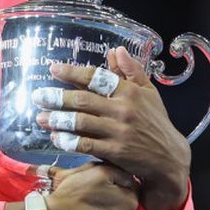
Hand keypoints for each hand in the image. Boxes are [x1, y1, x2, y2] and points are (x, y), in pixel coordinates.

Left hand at [34, 47, 190, 209]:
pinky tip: (56, 137)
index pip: (96, 78)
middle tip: (39, 96)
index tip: (53, 69)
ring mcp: (118, 131)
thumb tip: (116, 50)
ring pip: (81, 122)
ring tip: (41, 118)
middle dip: (57, 97)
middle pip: (83, 100)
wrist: (169, 158)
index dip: (73, 72)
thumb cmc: (156, 122)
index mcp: (129, 91)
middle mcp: (123, 109)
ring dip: (58, 120)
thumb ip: (131, 71)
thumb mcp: (149, 93)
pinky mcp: (115, 152)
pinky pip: (86, 144)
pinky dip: (69, 140)